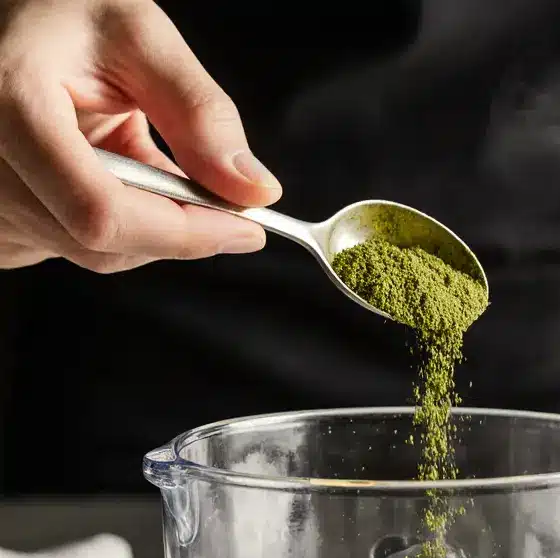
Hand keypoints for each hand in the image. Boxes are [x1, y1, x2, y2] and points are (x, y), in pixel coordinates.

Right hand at [0, 0, 281, 271]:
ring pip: (93, 252)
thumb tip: (255, 190)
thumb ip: (199, 112)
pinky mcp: (0, 223)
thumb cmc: (59, 12)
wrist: (4, 22)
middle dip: (179, 230)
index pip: (104, 212)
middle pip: (104, 242)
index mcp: (8, 109)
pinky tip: (116, 176)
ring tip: (147, 159)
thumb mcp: (136, 36)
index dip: (186, 232)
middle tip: (227, 203)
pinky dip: (119, 223)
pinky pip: (72, 246)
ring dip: (150, 225)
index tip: (248, 227)